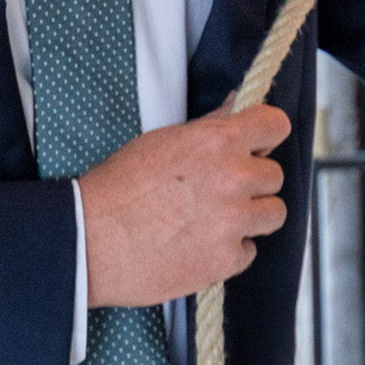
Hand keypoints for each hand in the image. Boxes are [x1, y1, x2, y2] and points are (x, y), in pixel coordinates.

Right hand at [80, 106, 288, 305]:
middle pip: (275, 175)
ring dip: (251, 217)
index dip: (266, 136)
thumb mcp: (162, 142)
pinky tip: (200, 245)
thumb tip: (235, 105)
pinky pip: (249, 251)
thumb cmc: (118, 188)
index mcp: (217, 141)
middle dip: (253, 183)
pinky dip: (230, 251)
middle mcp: (232, 178)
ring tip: (216, 219)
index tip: (257, 146)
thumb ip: (209, 126)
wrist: (89, 240)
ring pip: (273, 214)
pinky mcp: (225, 259)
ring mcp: (232, 221)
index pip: (275, 124)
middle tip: (221, 191)